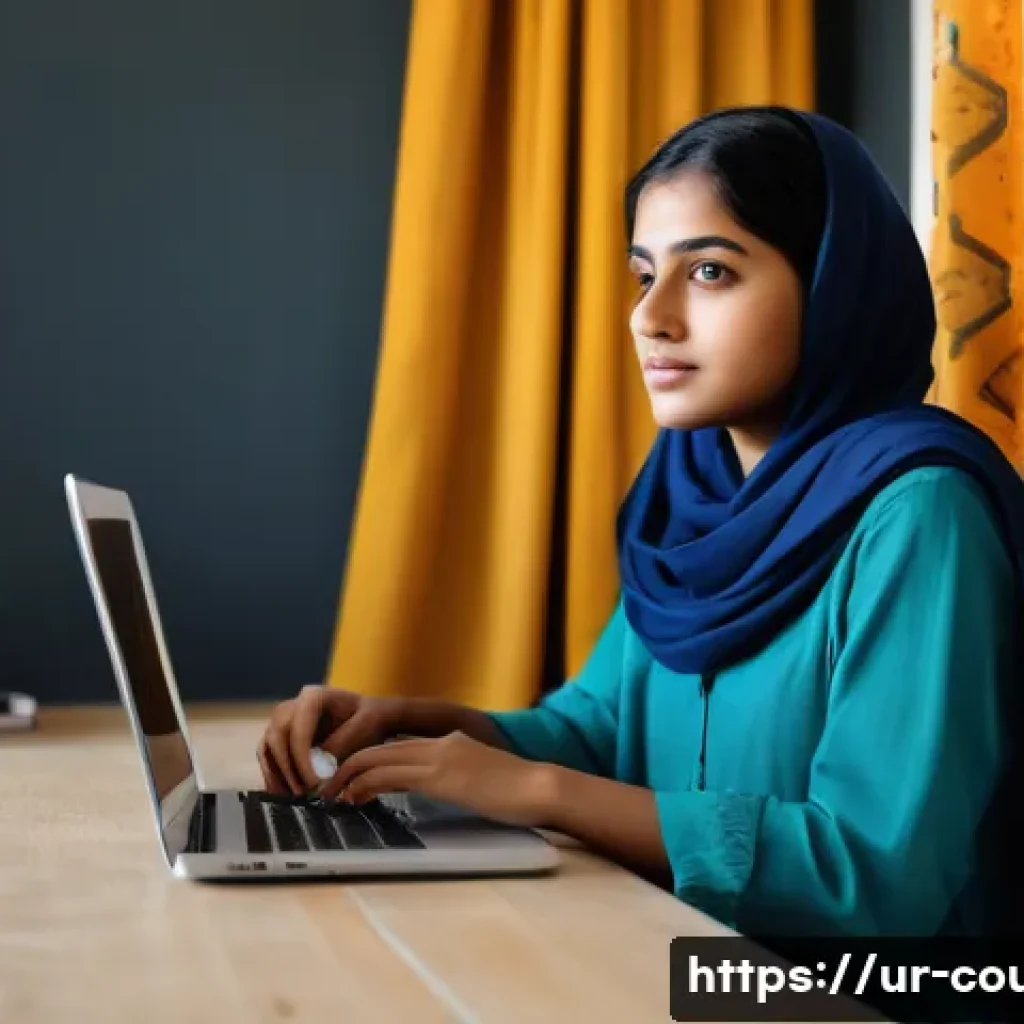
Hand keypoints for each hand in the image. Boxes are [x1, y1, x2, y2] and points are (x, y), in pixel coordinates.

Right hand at [257, 684, 407, 794]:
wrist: (369, 718)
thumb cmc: (370, 718)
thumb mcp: (365, 725)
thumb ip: (341, 743)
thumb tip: (317, 768)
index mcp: (314, 696)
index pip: (298, 727)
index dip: (301, 757)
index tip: (313, 782)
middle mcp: (293, 706)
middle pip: (277, 736)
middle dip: (287, 768)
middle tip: (302, 793)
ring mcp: (284, 722)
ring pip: (268, 748)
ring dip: (277, 775)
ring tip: (292, 799)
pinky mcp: (281, 738)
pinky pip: (268, 757)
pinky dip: (274, 776)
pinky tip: (284, 795)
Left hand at [328, 731, 556, 827]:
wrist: (541, 788)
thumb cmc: (519, 793)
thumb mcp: (481, 781)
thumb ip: (459, 779)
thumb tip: (443, 791)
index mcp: (450, 743)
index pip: (398, 748)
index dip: (369, 763)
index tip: (350, 783)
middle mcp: (440, 743)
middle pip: (380, 747)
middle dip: (347, 766)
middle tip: (327, 788)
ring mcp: (440, 756)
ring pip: (377, 757)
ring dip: (347, 776)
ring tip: (331, 796)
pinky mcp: (440, 775)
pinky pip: (389, 775)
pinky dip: (363, 786)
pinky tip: (353, 799)